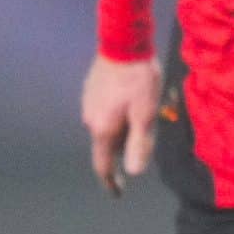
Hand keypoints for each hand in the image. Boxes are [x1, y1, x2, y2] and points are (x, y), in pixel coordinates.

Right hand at [82, 53, 162, 195]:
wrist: (124, 41)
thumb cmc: (139, 80)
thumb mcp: (146, 114)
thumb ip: (139, 144)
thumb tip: (133, 172)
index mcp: (102, 129)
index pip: (102, 164)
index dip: (110, 181)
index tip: (117, 192)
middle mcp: (90, 118)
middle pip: (106, 144)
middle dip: (122, 148)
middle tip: (144, 140)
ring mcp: (88, 102)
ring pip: (105, 125)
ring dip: (120, 129)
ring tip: (141, 116)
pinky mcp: (91, 88)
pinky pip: (103, 110)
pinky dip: (116, 114)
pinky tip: (130, 101)